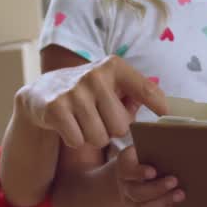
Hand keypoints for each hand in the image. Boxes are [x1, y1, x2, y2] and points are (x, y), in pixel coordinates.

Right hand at [15, 55, 167, 148]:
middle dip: (112, 131)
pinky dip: (75, 140)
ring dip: (93, 137)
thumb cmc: (86, 92)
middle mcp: (96, 75)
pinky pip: (78, 140)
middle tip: (100, 120)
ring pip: (99, 137)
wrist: (41, 92)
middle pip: (121, 127)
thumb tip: (163, 108)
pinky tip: (69, 126)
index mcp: (114, 66)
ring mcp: (75, 91)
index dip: (158, 103)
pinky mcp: (56, 107)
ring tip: (83, 123)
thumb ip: (135, 93)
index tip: (165, 114)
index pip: (144, 88)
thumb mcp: (110, 85)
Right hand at [113, 146, 183, 206]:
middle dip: (157, 189)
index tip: (153, 171)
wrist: (140, 171)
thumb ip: (157, 145)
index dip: (138, 172)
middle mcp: (124, 185)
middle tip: (174, 181)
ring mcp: (129, 202)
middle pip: (135, 192)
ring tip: (179, 194)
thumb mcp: (149, 147)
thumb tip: (178, 141)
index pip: (127, 170)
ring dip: (162, 203)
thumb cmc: (150, 155)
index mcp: (125, 165)